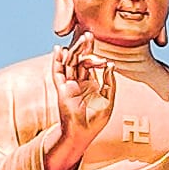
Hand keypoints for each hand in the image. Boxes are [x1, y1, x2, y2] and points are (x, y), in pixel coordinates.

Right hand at [45, 34, 115, 169]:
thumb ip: (110, 83)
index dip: (94, 56)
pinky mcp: (62, 90)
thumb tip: (111, 64)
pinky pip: (57, 73)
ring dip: (74, 51)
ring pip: (69, 64)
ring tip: (80, 39)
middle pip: (79, 60)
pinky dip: (57, 62)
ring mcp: (68, 85)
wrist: (83, 134)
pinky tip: (58, 50)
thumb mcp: (109, 100)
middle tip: (88, 34)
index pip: (89, 64)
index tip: (102, 56)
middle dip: (83, 47)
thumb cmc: (95, 121)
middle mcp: (78, 82)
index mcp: (89, 84)